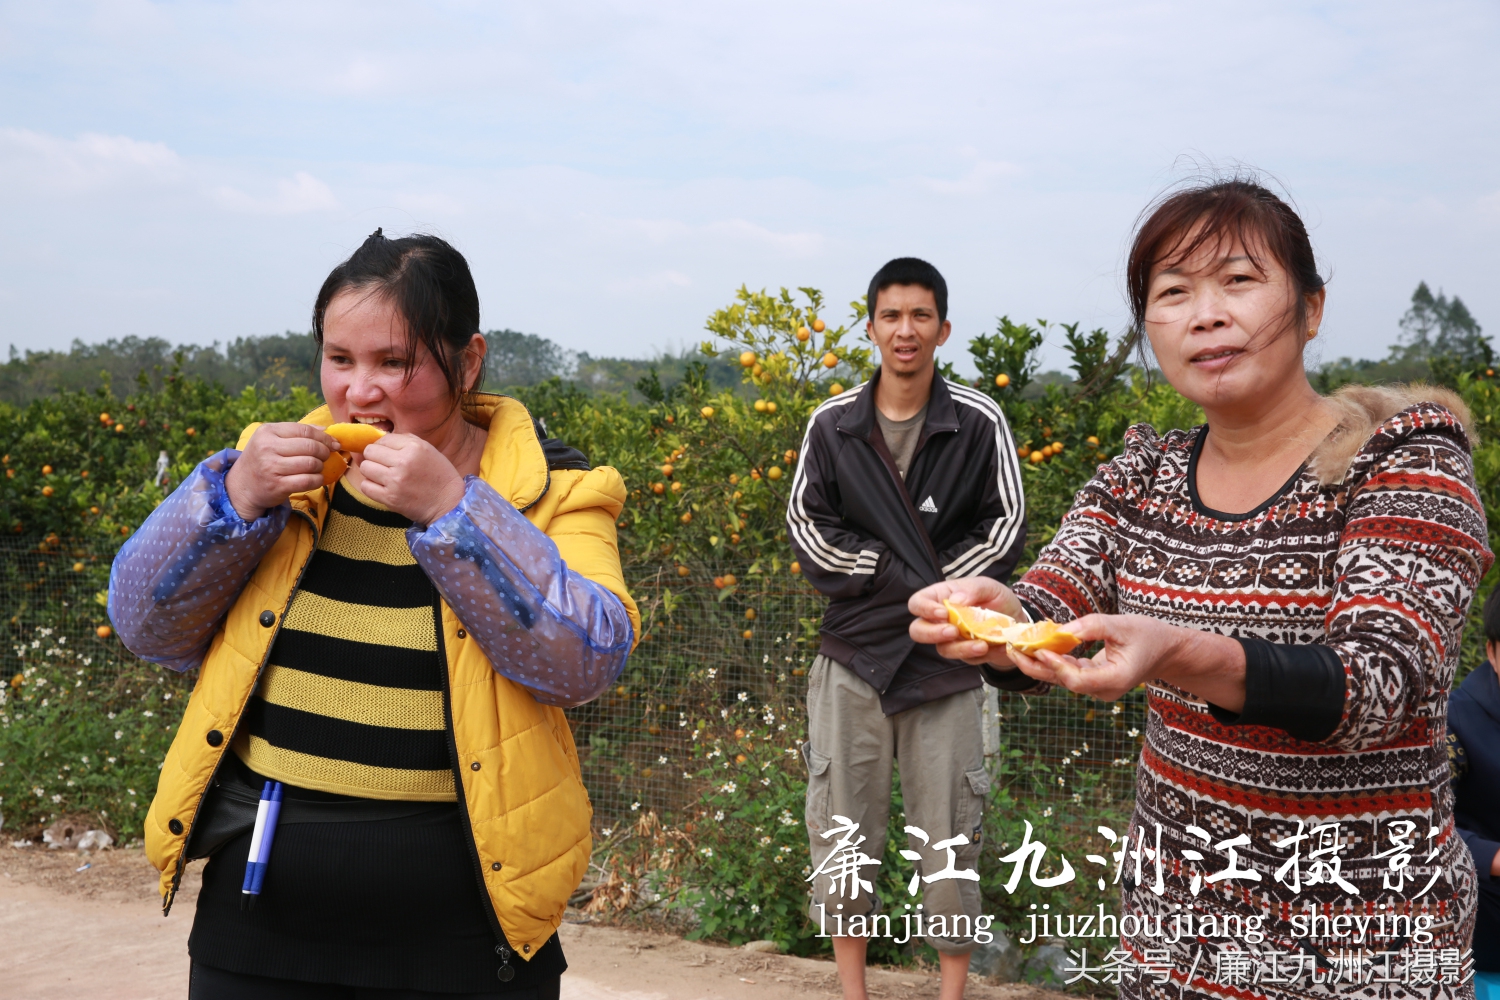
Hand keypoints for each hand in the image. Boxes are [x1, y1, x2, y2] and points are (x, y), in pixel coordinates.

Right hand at [224, 423, 336, 520]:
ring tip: (318, 467)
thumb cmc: (263, 458)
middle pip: (310, 447)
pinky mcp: (277, 486)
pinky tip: (316, 478)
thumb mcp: (272, 439)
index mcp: (267, 432)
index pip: (304, 430)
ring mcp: (272, 467)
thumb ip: (297, 432)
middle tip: (326, 456)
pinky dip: (317, 480)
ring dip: (320, 466)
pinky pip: (308, 481)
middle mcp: (267, 448)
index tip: (334, 443)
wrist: (242, 485)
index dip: (324, 437)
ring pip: (311, 464)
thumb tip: (326, 430)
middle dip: (324, 452)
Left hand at [353, 433, 465, 525]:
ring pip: (365, 468)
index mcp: (414, 447)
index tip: (388, 453)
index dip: (383, 446)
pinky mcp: (390, 498)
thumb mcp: (428, 449)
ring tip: (382, 476)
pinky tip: (382, 487)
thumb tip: (378, 438)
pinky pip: (366, 487)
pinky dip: (370, 486)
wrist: (448, 503)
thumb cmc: (438, 475)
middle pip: (369, 452)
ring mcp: (395, 481)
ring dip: (371, 471)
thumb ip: (404, 441)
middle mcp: (403, 462)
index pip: (383, 439)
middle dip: (374, 457)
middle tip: (383, 464)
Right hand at [907, 577, 1024, 668]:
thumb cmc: (996, 598)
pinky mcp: (965, 654)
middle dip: (932, 634)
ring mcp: (950, 639)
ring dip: (961, 649)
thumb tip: (956, 600)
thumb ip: (972, 589)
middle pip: (918, 631)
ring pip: (943, 649)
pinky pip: (967, 659)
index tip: (943, 612)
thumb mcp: (989, 586)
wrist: (1016, 619)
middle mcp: (940, 620)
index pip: (917, 603)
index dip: (924, 609)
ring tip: (982, 645)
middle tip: (952, 632)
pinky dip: (983, 655)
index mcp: (940, 598)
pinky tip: (998, 647)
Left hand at [1008, 613, 1244, 709]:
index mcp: (1115, 680)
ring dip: (1037, 663)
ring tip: (1014, 646)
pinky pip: (1066, 672)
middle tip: (1011, 649)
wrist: (1165, 650)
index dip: (1057, 667)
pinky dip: (1050, 659)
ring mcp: (1096, 687)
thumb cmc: (1148, 635)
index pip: (1078, 679)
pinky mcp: (1091, 679)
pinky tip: (1033, 645)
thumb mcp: (1123, 625)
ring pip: (1061, 679)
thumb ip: (1095, 626)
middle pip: (1063, 682)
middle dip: (1035, 666)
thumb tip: (1064, 628)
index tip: (1040, 650)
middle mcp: (1103, 689)